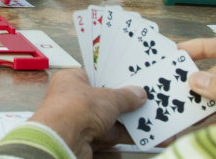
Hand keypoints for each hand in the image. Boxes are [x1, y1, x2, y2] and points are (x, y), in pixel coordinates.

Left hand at [29, 70, 145, 158]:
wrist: (63, 140)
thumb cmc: (74, 109)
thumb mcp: (108, 97)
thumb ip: (125, 96)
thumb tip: (137, 94)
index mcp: (71, 80)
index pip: (95, 76)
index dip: (114, 78)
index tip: (131, 80)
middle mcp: (72, 100)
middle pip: (105, 100)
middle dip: (126, 103)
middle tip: (147, 100)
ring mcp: (79, 121)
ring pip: (110, 120)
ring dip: (130, 121)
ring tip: (152, 119)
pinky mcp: (86, 140)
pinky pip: (111, 135)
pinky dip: (127, 136)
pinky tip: (144, 136)